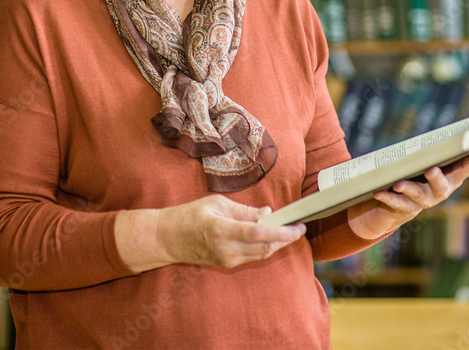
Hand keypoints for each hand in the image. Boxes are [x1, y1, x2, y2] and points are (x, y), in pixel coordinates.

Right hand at [116, 195, 305, 272]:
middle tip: (299, 228)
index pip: (260, 233)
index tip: (298, 227)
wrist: (168, 238)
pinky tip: (271, 237)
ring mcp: (227, 260)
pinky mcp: (226, 264)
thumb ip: (244, 210)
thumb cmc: (190, 215)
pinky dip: (264, 247)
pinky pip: (251, 256)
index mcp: (223, 230)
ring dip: (276, 244)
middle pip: (265, 247)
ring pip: (260, 254)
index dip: (282, 232)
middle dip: (285, 239)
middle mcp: (227, 249)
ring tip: (289, 230)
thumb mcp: (216, 203)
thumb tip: (267, 212)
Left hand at [347, 148, 468, 239]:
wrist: (399, 206)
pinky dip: (387, 197)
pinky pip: (396, 203)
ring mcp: (422, 202)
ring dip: (408, 188)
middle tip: (431, 169)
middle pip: (441, 186)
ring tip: (398, 184)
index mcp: (450, 179)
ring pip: (417, 196)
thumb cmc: (419, 175)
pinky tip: (378, 192)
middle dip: (436, 178)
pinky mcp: (405, 208)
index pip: (466, 169)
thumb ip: (437, 151)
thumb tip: (447, 129)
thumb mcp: (429, 162)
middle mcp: (439, 192)